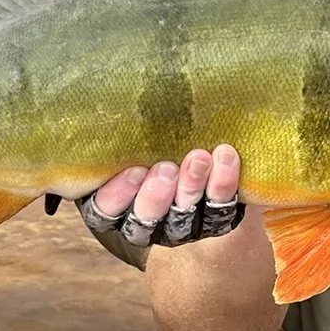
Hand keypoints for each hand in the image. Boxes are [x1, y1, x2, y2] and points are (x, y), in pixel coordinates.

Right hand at [81, 145, 243, 246]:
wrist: (185, 143)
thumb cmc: (139, 140)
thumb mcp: (120, 138)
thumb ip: (114, 136)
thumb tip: (103, 106)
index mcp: (111, 206)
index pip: (106, 210)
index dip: (118, 195)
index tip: (134, 170)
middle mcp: (144, 222)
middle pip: (145, 219)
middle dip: (157, 196)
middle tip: (167, 169)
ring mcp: (179, 224)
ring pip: (184, 216)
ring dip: (193, 186)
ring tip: (200, 157)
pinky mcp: (211, 220)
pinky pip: (219, 211)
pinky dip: (223, 184)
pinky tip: (225, 157)